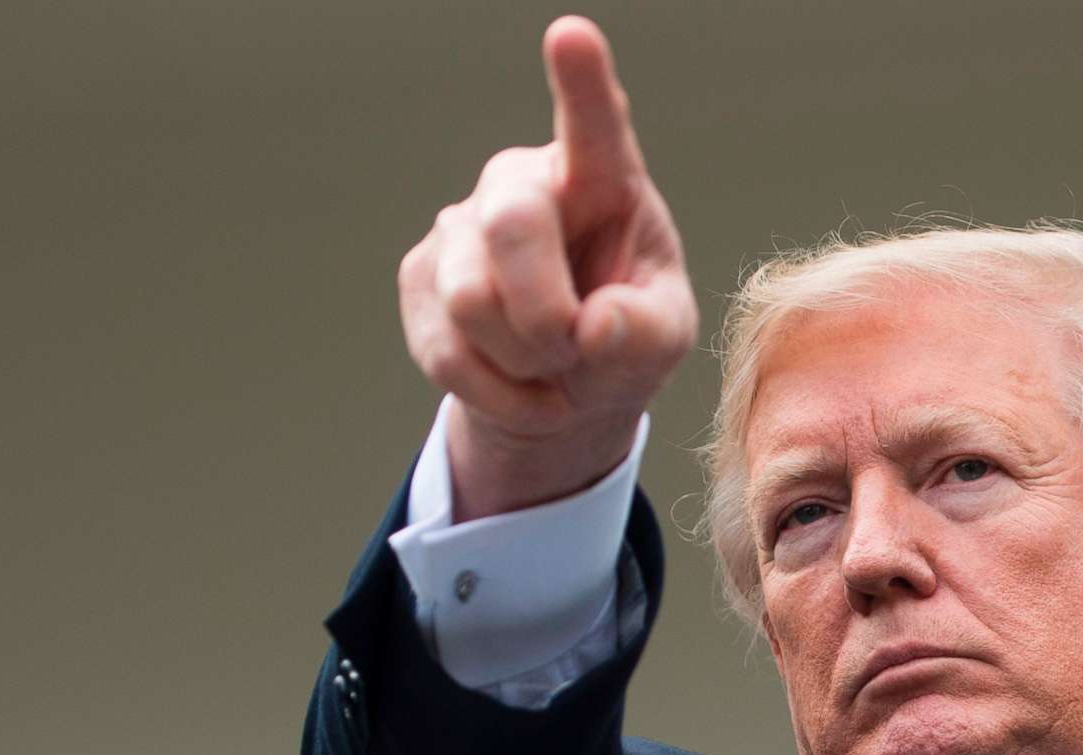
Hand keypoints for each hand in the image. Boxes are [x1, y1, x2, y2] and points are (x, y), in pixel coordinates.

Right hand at [397, 17, 698, 519]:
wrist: (563, 391)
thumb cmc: (624, 341)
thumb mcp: (662, 342)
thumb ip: (645, 332)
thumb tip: (593, 326)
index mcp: (602, 179)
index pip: (594, 125)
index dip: (581, 82)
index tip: (572, 35)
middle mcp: (524, 184)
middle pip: (512, 225)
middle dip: (546, 312)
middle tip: (575, 351)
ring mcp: (463, 227)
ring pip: (471, 299)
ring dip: (523, 361)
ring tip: (555, 370)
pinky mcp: (420, 280)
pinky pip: (447, 350)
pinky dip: (497, 392)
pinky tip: (524, 390)